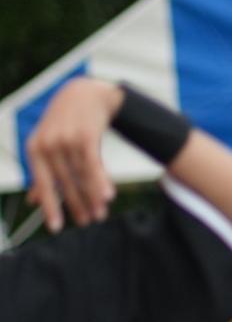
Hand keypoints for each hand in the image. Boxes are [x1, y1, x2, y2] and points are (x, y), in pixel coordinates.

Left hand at [25, 77, 123, 232]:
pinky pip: (94, 164)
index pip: (43, 184)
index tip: (56, 228)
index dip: (50, 207)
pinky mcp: (86, 135)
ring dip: (92, 197)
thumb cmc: (64, 123)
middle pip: (65, 183)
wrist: (84, 93)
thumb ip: (42, 172)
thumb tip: (33, 201)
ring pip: (81, 176)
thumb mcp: (47, 145)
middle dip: (77, 205)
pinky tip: (108, 196)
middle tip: (88, 222)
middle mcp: (48, 144)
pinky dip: (101, 181)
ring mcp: (66, 139)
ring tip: (100, 213)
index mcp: (34, 149)